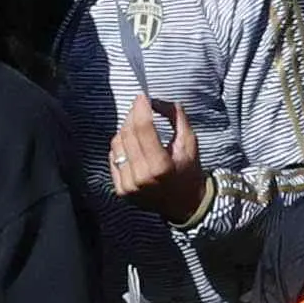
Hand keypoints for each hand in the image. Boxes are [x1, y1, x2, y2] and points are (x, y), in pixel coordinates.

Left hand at [107, 95, 205, 223]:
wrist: (184, 205)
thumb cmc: (189, 172)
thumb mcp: (190, 143)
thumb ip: (176, 117)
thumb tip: (157, 100)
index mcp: (160, 167)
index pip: (144, 129)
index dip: (141, 109)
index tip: (142, 96)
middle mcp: (141, 177)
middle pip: (128, 134)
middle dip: (133, 115)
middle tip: (140, 107)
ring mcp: (128, 185)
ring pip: (117, 144)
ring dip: (125, 129)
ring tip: (137, 127)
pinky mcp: (120, 190)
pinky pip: (113, 158)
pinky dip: (121, 146)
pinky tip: (132, 145)